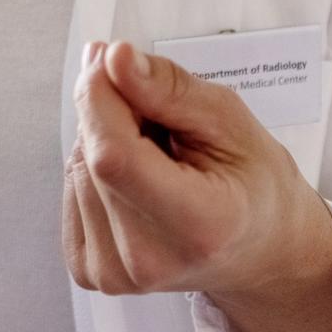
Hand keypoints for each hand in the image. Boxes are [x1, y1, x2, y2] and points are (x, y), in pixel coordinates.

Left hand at [63, 41, 331, 331]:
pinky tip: (137, 177)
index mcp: (197, 226)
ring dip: (106, 140)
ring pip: (79, 166)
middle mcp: (148, 260)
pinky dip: (96, 168)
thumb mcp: (228, 119)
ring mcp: (114, 273)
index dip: (100, 96)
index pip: (114, 156)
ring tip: (159, 156)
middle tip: (159, 117)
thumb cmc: (253, 182)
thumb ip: (168, 88)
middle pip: (94, 157)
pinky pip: (72, 188)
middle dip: (111, 111)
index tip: (111, 57)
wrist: (259, 247)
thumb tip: (114, 57)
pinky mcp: (91, 271)